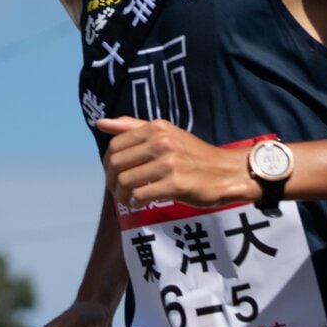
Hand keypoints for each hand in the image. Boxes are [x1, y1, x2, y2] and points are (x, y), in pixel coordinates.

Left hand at [97, 116, 250, 208]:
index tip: (113, 174)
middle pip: (116, 163)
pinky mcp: (176, 184)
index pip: (115, 144)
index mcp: (156, 128)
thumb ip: (132, 127)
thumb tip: (100, 123)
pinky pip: (140, 194)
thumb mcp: (166, 133)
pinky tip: (140, 202)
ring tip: (127, 199)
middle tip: (118, 191)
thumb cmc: (192, 155)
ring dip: (121, 195)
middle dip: (111, 181)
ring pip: (126, 181)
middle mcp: (161, 142)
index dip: (108, 163)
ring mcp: (169, 163)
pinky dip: (135, 202)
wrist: (225, 172)